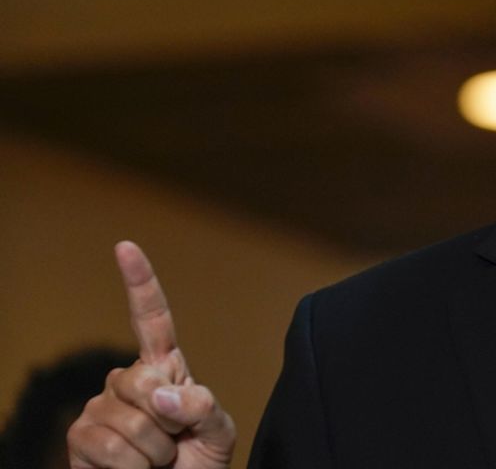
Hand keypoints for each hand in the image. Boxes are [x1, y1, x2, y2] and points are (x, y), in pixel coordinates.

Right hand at [67, 241, 235, 468]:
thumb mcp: (218, 432)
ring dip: (152, 452)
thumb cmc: (197, 463)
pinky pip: (107, 446)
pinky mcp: (79, 437)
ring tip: (155, 462)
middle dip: (168, 421)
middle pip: (143, 380)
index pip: (152, 320)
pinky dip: (131, 467)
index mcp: (165, 369)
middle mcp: (126, 381)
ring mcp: (99, 407)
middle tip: (174, 444)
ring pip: (130, 420)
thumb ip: (203, 407)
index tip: (126, 247)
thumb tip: (161, 393)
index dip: (139, 282)